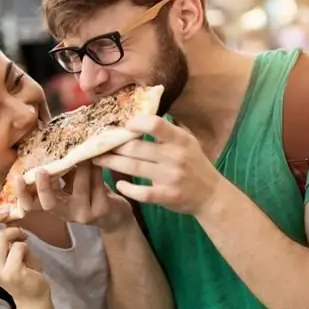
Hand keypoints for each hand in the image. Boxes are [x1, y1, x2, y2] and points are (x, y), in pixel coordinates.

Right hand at [0, 212, 49, 304]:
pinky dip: (25, 246)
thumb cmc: (22, 270)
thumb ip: (2, 239)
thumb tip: (3, 216)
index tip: (3, 212)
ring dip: (17, 234)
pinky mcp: (12, 273)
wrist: (33, 297)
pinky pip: (18, 247)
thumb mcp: (8, 253)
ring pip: (2, 237)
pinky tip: (28, 255)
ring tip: (23, 240)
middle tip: (10, 215)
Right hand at [16, 161, 132, 232]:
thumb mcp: (70, 181)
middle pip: (49, 204)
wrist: (115, 214)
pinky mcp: (101, 210)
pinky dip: (96, 170)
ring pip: (78, 189)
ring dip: (81, 168)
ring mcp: (83, 214)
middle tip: (40, 170)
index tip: (16, 178)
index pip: (31, 204)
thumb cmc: (89, 191)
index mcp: (54, 205)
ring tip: (83, 153)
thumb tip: (47, 144)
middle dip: (43, 187)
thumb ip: (59, 170)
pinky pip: (96, 186)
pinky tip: (98, 160)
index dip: (22, 194)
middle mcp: (65, 213)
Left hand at [92, 114, 224, 215]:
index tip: (123, 126)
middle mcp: (175, 156)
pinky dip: (127, 188)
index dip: (135, 123)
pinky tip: (119, 184)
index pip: (155, 124)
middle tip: (98, 144)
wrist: (211, 194)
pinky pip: (141, 192)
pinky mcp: (167, 196)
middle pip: (135, 148)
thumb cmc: (194, 163)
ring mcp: (170, 177)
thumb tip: (139, 112)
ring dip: (112, 163)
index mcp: (180, 139)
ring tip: (98, 159)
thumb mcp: (188, 141)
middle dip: (114, 146)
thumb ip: (167, 129)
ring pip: (133, 168)